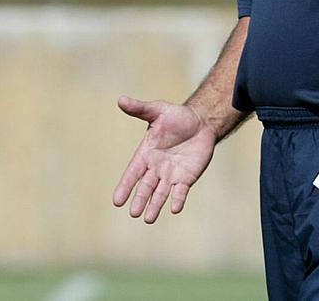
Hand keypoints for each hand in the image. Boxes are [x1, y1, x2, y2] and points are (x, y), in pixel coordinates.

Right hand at [112, 95, 216, 223]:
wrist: (201, 122)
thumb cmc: (176, 117)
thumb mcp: (157, 110)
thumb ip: (140, 109)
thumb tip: (121, 99)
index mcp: (146, 154)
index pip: (133, 173)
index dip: (126, 186)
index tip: (117, 201)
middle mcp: (156, 168)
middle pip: (146, 187)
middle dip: (140, 199)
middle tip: (134, 214)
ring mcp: (171, 175)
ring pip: (161, 193)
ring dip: (155, 205)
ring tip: (148, 219)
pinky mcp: (187, 178)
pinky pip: (181, 191)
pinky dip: (177, 199)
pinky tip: (174, 208)